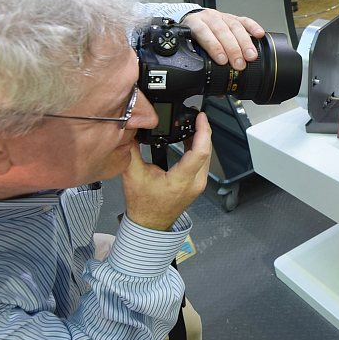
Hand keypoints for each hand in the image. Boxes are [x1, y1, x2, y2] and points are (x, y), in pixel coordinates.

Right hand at [120, 112, 211, 230]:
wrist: (149, 223)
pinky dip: (199, 148)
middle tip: (195, 115)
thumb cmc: (143, 205)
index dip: (203, 131)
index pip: (200, 151)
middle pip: (207, 150)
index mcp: (181, 180)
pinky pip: (203, 162)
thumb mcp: (132, 174)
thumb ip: (132, 150)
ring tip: (193, 124)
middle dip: (203, 130)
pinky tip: (190, 139)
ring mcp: (198, 184)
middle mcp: (195, 182)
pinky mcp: (197, 184)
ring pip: (207, 156)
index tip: (200, 117)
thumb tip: (131, 130)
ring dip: (202, 139)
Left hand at [183, 10, 264, 69]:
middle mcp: (209, 18)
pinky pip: (245, 21)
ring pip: (234, 26)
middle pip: (222, 31)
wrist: (195, 20)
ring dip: (244, 42)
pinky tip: (259, 35)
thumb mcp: (190, 45)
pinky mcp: (234, 17)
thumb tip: (212, 82)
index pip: (204, 33)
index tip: (222, 60)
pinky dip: (253, 28)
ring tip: (250, 56)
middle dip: (233, 49)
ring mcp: (223, 17)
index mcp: (195, 24)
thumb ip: (199, 58)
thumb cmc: (193, 36)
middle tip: (239, 64)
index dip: (214, 47)